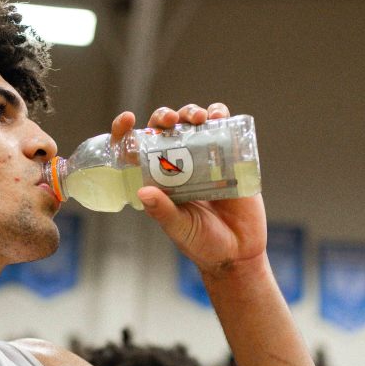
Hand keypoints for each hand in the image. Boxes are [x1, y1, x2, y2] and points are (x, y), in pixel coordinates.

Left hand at [110, 103, 266, 277]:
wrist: (238, 253)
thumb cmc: (202, 243)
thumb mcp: (179, 228)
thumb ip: (163, 211)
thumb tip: (143, 191)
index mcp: (158, 180)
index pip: (136, 150)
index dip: (126, 131)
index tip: (127, 120)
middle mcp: (178, 165)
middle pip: (165, 129)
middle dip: (164, 117)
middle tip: (169, 120)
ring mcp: (203, 159)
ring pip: (192, 123)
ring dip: (191, 112)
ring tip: (198, 118)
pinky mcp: (229, 157)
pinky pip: (223, 128)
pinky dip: (219, 115)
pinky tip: (217, 116)